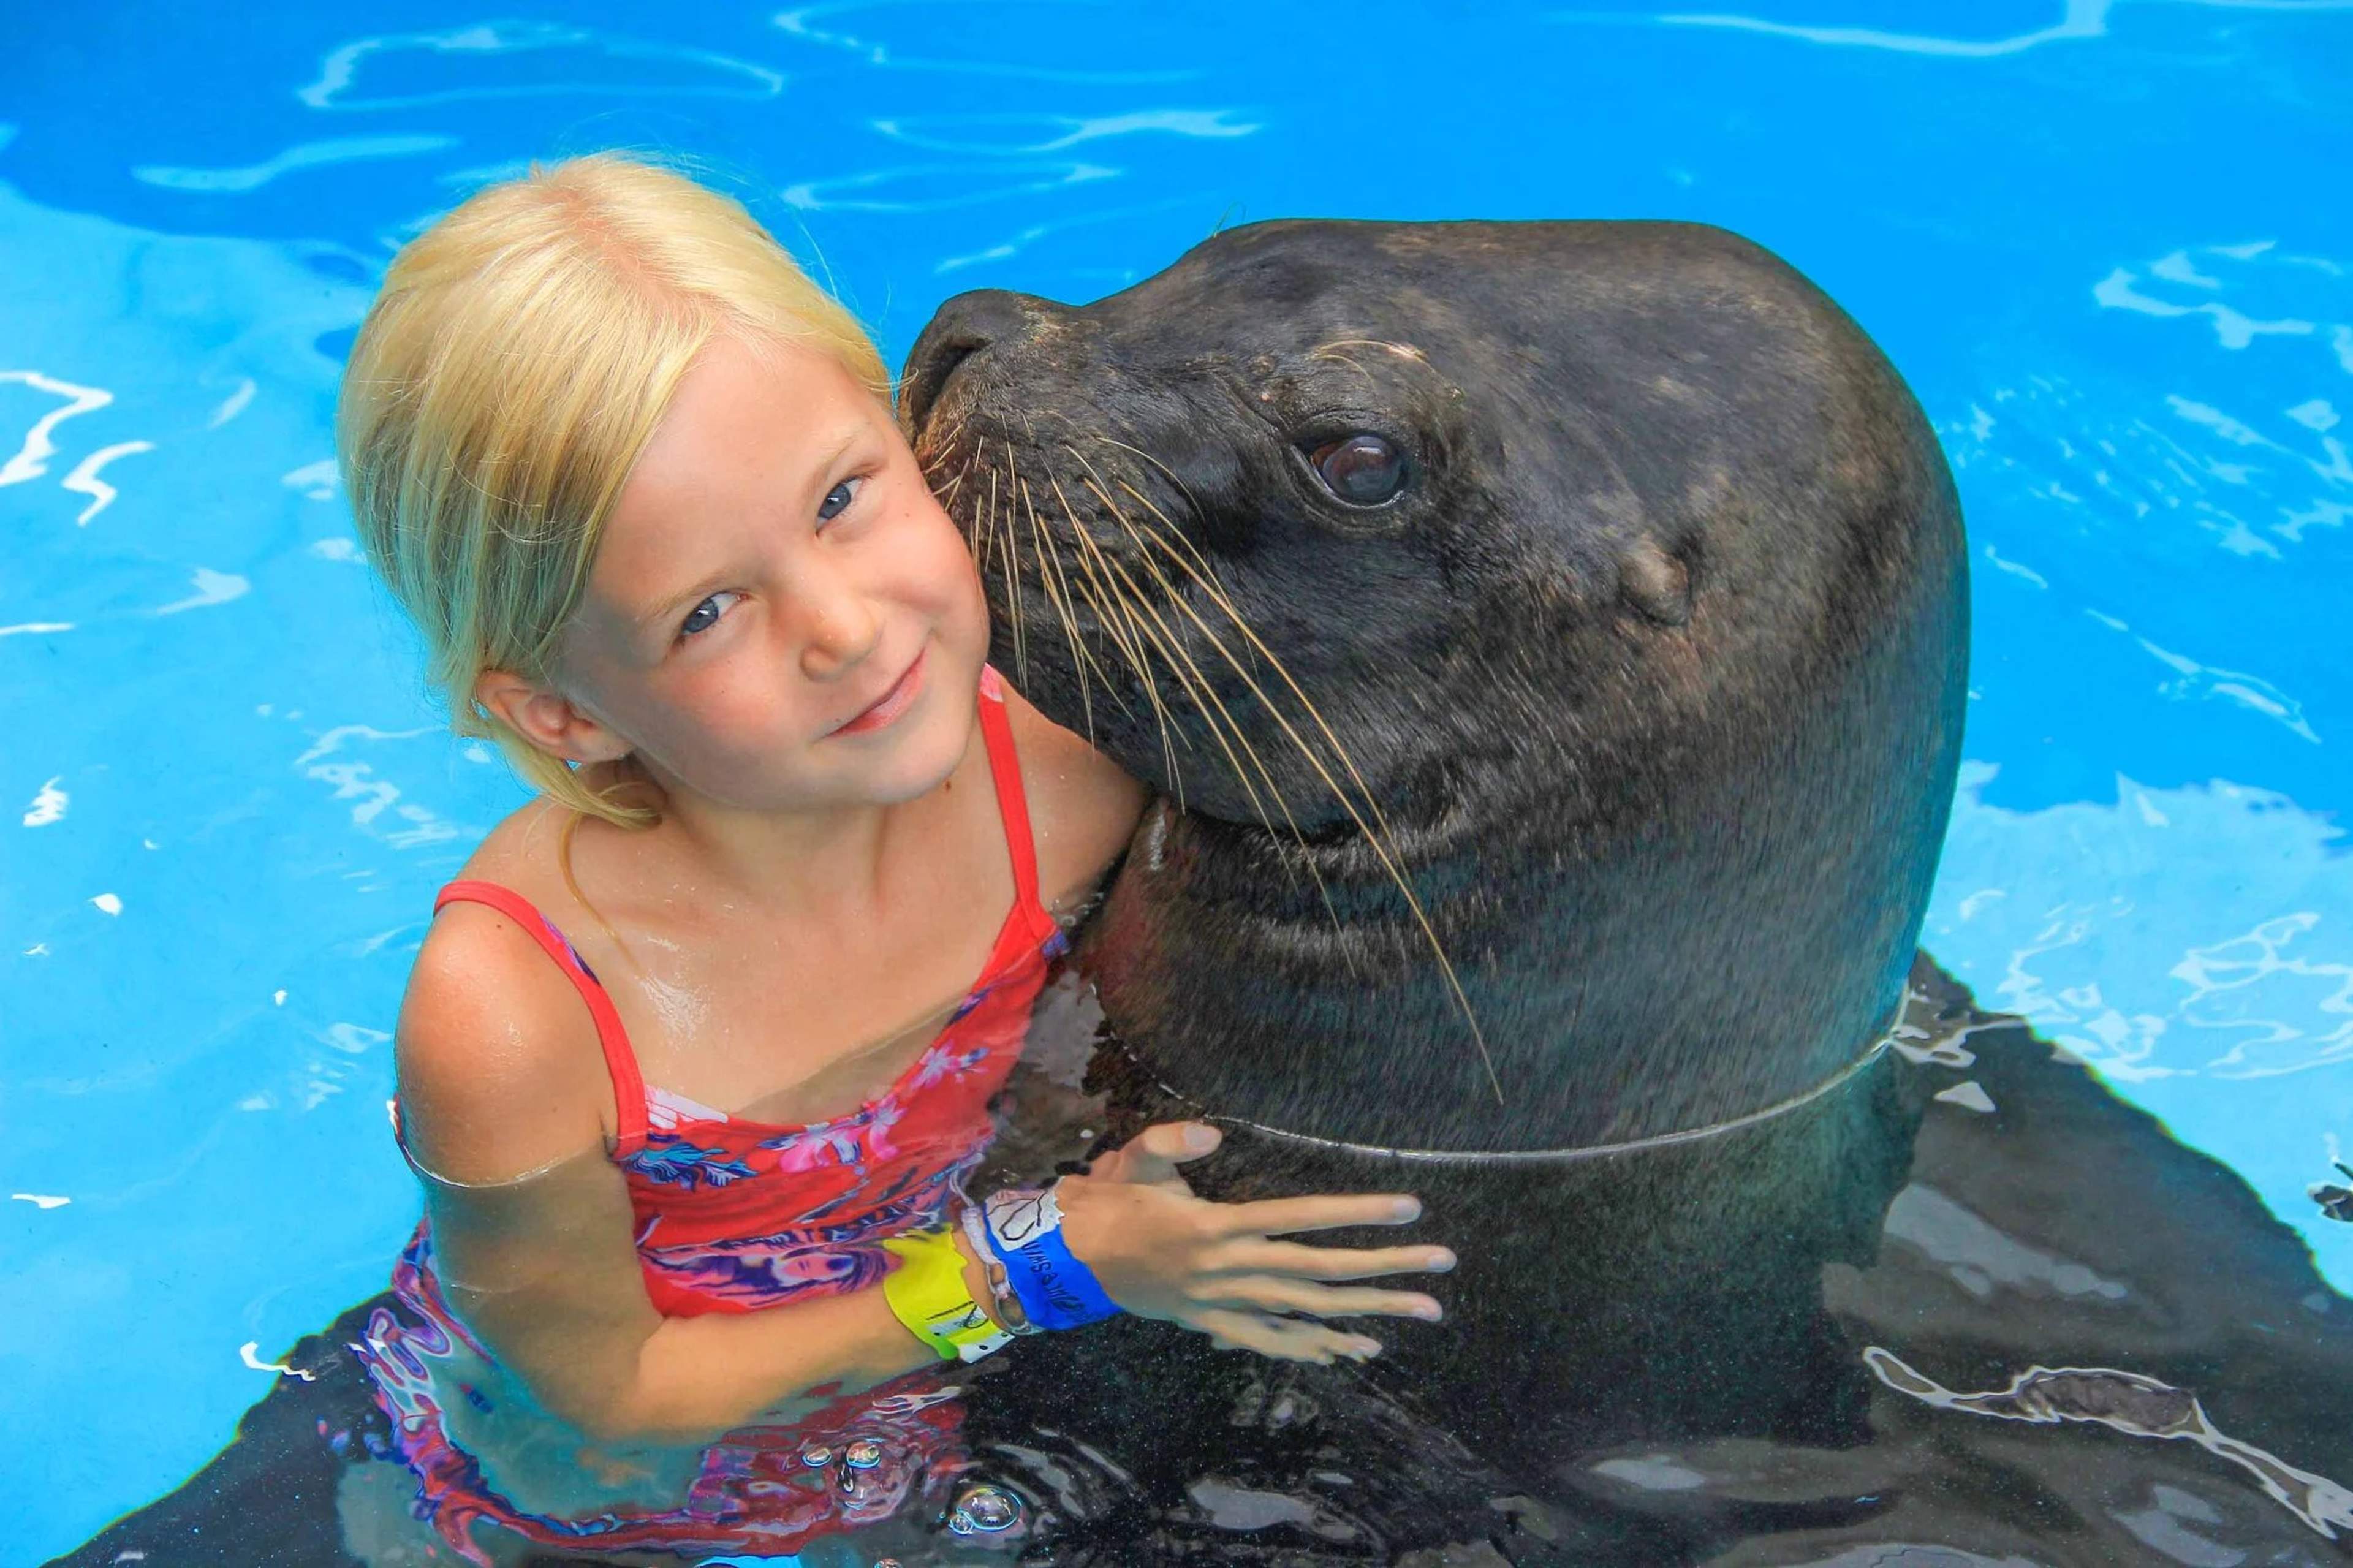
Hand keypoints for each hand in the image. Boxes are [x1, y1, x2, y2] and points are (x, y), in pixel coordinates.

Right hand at [1056, 1121, 1454, 1363]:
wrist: (1071, 1260)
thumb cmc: (1110, 1201)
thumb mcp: (1134, 1159)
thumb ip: (1171, 1142)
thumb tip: (1211, 1134)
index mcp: (1219, 1225)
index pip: (1303, 1217)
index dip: (1358, 1211)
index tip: (1409, 1206)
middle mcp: (1231, 1269)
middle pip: (1322, 1272)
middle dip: (1387, 1268)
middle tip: (1443, 1263)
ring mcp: (1226, 1303)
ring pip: (1309, 1311)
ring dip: (1369, 1312)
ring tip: (1424, 1312)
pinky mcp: (1214, 1323)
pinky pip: (1274, 1341)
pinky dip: (1316, 1346)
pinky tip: (1355, 1349)